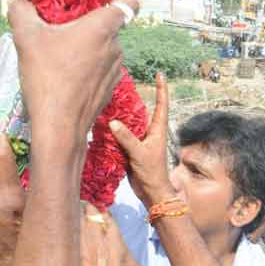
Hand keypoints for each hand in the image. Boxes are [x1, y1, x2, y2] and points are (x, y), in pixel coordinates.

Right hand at [8, 0, 135, 146]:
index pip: (128, 0)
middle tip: (65, 22)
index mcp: (103, 27)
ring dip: (88, 45)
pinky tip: (66, 73)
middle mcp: (116, 47)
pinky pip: (102, 69)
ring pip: (105, 48)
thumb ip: (20, 10)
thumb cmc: (47, 78)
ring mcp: (115, 70)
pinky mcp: (109, 89)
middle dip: (89, 21)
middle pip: (110, 24)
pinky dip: (89, 66)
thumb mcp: (26, 38)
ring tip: (61, 51)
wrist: (59, 127)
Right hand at [109, 73, 174, 207]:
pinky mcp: (131, 149)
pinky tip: (103, 123)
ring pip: (129, 123)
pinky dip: (113, 130)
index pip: (161, 104)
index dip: (161, 88)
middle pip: (142, 110)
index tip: (160, 74)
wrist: (151, 191)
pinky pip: (121, 136)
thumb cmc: (151, 172)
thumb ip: (127, 138)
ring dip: (121, 115)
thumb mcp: (140, 153)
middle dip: (134, 98)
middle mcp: (149, 132)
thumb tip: (113, 122)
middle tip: (124, 85)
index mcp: (158, 130)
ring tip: (110, 101)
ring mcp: (140, 141)